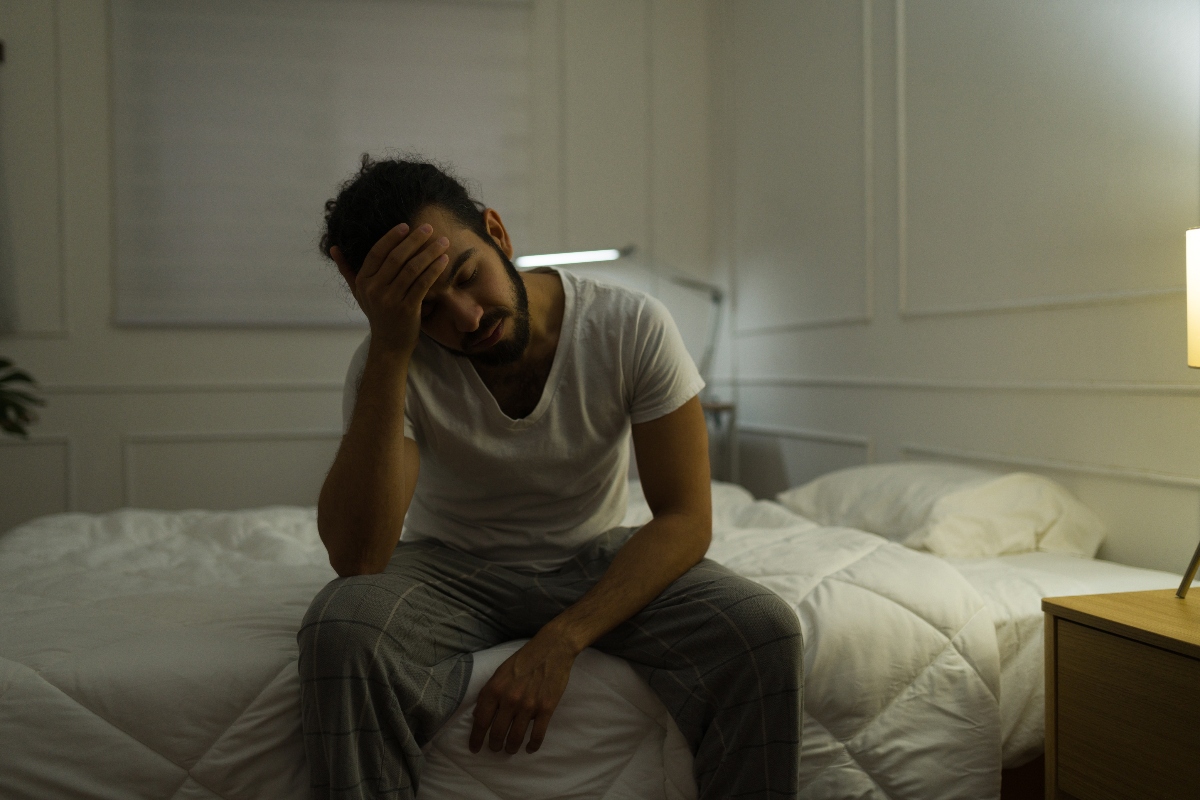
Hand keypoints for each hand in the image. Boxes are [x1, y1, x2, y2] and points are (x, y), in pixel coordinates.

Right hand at [331, 223, 448, 357]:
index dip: (391, 237)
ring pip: (412, 269)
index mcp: (363, 282)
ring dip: (429, 253)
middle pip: (397, 258)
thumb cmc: (377, 314)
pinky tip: (444, 260)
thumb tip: (333, 248)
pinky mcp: (407, 309)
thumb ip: (347, 270)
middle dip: (414, 240)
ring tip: (442, 242)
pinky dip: (434, 270)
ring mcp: (390, 300)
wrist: (389, 344)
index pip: (377, 253)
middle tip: (429, 227)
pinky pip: (422, 284)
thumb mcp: (359, 293)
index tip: (406, 226)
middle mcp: (374, 290)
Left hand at [469, 632, 577, 754]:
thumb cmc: (524, 659)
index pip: (481, 721)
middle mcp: (509, 699)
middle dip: (494, 745)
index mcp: (495, 689)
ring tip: (510, 749)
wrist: (552, 648)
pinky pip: (537, 735)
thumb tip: (477, 715)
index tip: (474, 748)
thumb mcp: (499, 672)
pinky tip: (529, 748)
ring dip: (511, 747)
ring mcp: (529, 705)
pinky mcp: (546, 708)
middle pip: (497, 733)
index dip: (476, 738)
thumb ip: (488, 693)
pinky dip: (532, 745)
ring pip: (516, 738)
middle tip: (495, 748)